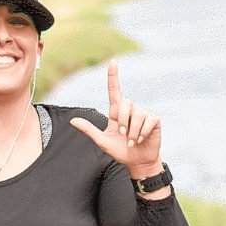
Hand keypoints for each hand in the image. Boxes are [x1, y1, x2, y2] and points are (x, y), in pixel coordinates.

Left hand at [69, 60, 161, 177]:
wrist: (137, 163)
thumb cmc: (120, 151)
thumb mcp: (102, 142)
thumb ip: (89, 130)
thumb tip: (72, 120)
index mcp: (116, 113)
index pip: (115, 91)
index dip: (113, 77)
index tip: (113, 62)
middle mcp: (130, 111)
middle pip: (126, 103)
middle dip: (123, 120)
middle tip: (122, 134)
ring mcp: (143, 115)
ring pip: (137, 114)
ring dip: (132, 132)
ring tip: (132, 141)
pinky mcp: (153, 121)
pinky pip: (148, 120)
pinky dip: (142, 132)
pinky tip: (141, 139)